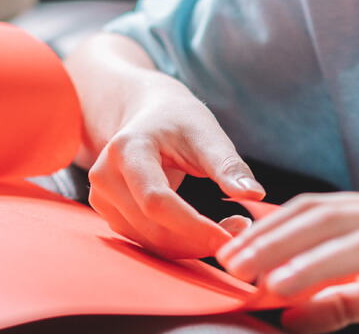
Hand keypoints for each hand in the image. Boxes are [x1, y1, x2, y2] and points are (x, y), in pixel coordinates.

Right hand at [86, 80, 264, 258]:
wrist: (147, 113)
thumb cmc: (178, 119)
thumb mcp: (206, 133)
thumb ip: (228, 165)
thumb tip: (255, 195)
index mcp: (126, 150)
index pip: (156, 201)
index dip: (193, 226)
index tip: (232, 236)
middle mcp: (105, 177)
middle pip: (153, 228)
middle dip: (199, 240)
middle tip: (241, 230)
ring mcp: (102, 199)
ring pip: (151, 242)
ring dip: (193, 245)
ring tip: (230, 227)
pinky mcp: (111, 215)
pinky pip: (148, 242)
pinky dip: (180, 243)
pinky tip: (206, 229)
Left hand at [215, 191, 358, 332]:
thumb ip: (344, 300)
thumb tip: (289, 314)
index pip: (315, 210)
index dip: (269, 227)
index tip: (230, 251)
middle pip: (327, 217)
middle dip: (274, 239)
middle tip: (233, 263)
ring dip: (309, 260)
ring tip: (268, 282)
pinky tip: (342, 294)